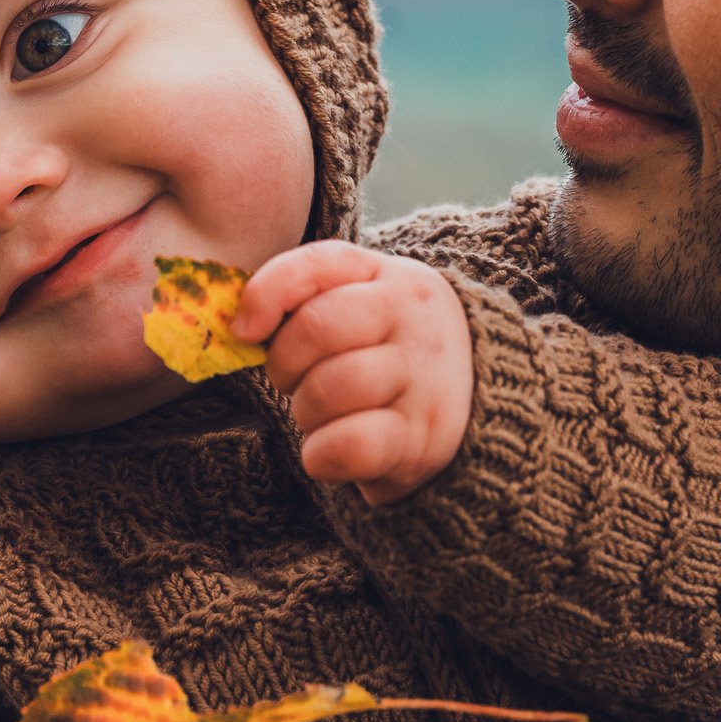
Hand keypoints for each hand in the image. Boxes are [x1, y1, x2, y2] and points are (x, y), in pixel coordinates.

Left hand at [235, 242, 474, 504]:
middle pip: (314, 331)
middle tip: (295, 382)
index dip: (267, 295)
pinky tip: (333, 451)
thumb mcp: (365, 305)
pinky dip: (321, 455)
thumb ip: (307, 295)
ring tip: (324, 416)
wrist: (477, 412)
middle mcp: (417, 321)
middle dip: (284, 365)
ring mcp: (424, 380)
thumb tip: (243, 325)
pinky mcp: (422, 439)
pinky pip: (345, 446)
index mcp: (396, 278)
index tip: (247, 330)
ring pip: (325, 392)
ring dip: (305, 413)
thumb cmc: (392, 355)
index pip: (318, 266)